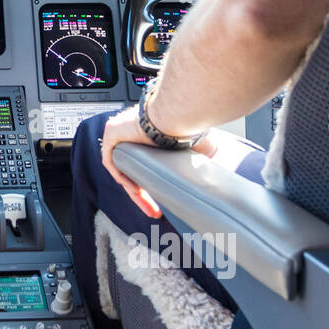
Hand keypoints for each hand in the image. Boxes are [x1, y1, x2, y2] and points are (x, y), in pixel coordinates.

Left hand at [99, 107, 222, 218]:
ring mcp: (121, 131)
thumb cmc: (187, 127)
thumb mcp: (196, 148)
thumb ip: (201, 159)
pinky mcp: (112, 133)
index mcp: (151, 136)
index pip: (146, 165)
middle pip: (133, 170)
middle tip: (155, 211)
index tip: (161, 203)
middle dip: (143, 195)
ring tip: (149, 206)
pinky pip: (112, 162)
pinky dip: (122, 177)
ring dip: (134, 190)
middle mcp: (134, 133)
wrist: (174, 117)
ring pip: (124, 168)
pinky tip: (135, 190)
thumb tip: (216, 172)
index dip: (153, 185)